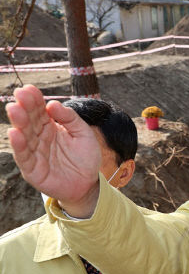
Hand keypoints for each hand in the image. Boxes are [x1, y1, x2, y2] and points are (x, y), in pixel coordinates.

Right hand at [6, 85, 100, 214]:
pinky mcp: (32, 169)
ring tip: (14, 109)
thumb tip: (53, 104)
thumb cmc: (85, 157)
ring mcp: (34, 153)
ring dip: (18, 123)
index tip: (29, 89)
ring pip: (24, 136)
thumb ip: (70, 118)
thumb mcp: (83, 133)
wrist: (89, 184)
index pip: (40, 111)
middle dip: (24, 107)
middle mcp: (39, 138)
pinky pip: (24, 156)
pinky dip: (19, 145)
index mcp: (50, 127)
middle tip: (20, 94)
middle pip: (30, 121)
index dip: (34, 100)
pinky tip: (15, 133)